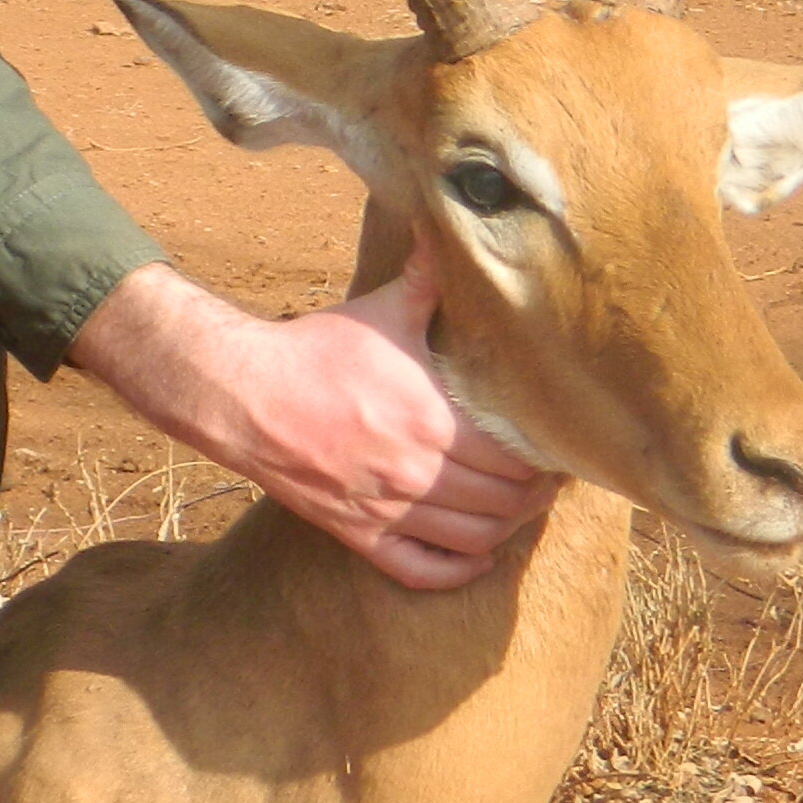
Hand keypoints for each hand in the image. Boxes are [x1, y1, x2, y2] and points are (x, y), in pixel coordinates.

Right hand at [63, 256, 557, 589]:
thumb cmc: (317, 350)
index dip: (546, 460)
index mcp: (435, 419)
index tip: (555, 449)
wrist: (246, 395)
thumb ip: (428, 279)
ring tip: (516, 512)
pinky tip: (475, 557)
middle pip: (507, 504)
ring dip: (506, 530)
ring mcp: (390, 509)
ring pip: (475, 541)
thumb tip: (451, 231)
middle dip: (535, 496)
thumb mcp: (381, 309)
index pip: (519, 460)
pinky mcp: (360, 533)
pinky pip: (422, 571)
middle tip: (544, 481)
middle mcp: (420, 472)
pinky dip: (458, 571)